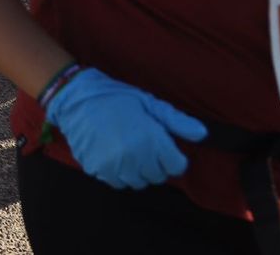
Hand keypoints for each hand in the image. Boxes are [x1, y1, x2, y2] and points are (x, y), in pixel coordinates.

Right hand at [45, 67, 206, 189]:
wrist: (76, 98)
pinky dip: (118, 173)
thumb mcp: (149, 102)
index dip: (172, 156)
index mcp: (151, 140)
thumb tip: (203, 134)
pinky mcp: (98, 170)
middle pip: (158, 176)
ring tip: (127, 150)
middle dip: (155, 163)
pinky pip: (117, 182)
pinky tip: (112, 154)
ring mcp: (115, 166)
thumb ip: (177, 121)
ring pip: (137, 182)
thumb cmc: (116, 97)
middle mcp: (135, 157)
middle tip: (142, 144)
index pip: (176, 166)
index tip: (162, 145)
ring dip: (137, 170)